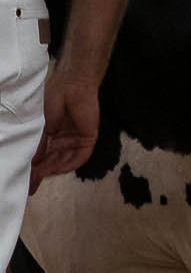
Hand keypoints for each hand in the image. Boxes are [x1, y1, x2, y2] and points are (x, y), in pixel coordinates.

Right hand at [33, 62, 97, 184]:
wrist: (73, 85)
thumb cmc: (53, 99)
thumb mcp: (40, 124)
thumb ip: (38, 144)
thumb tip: (31, 164)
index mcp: (47, 137)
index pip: (39, 158)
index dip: (31, 170)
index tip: (20, 183)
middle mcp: (60, 142)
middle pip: (50, 163)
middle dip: (39, 175)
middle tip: (28, 187)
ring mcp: (74, 141)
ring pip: (62, 162)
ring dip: (51, 171)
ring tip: (38, 179)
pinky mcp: (87, 139)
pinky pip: (80, 157)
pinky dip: (69, 164)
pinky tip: (57, 170)